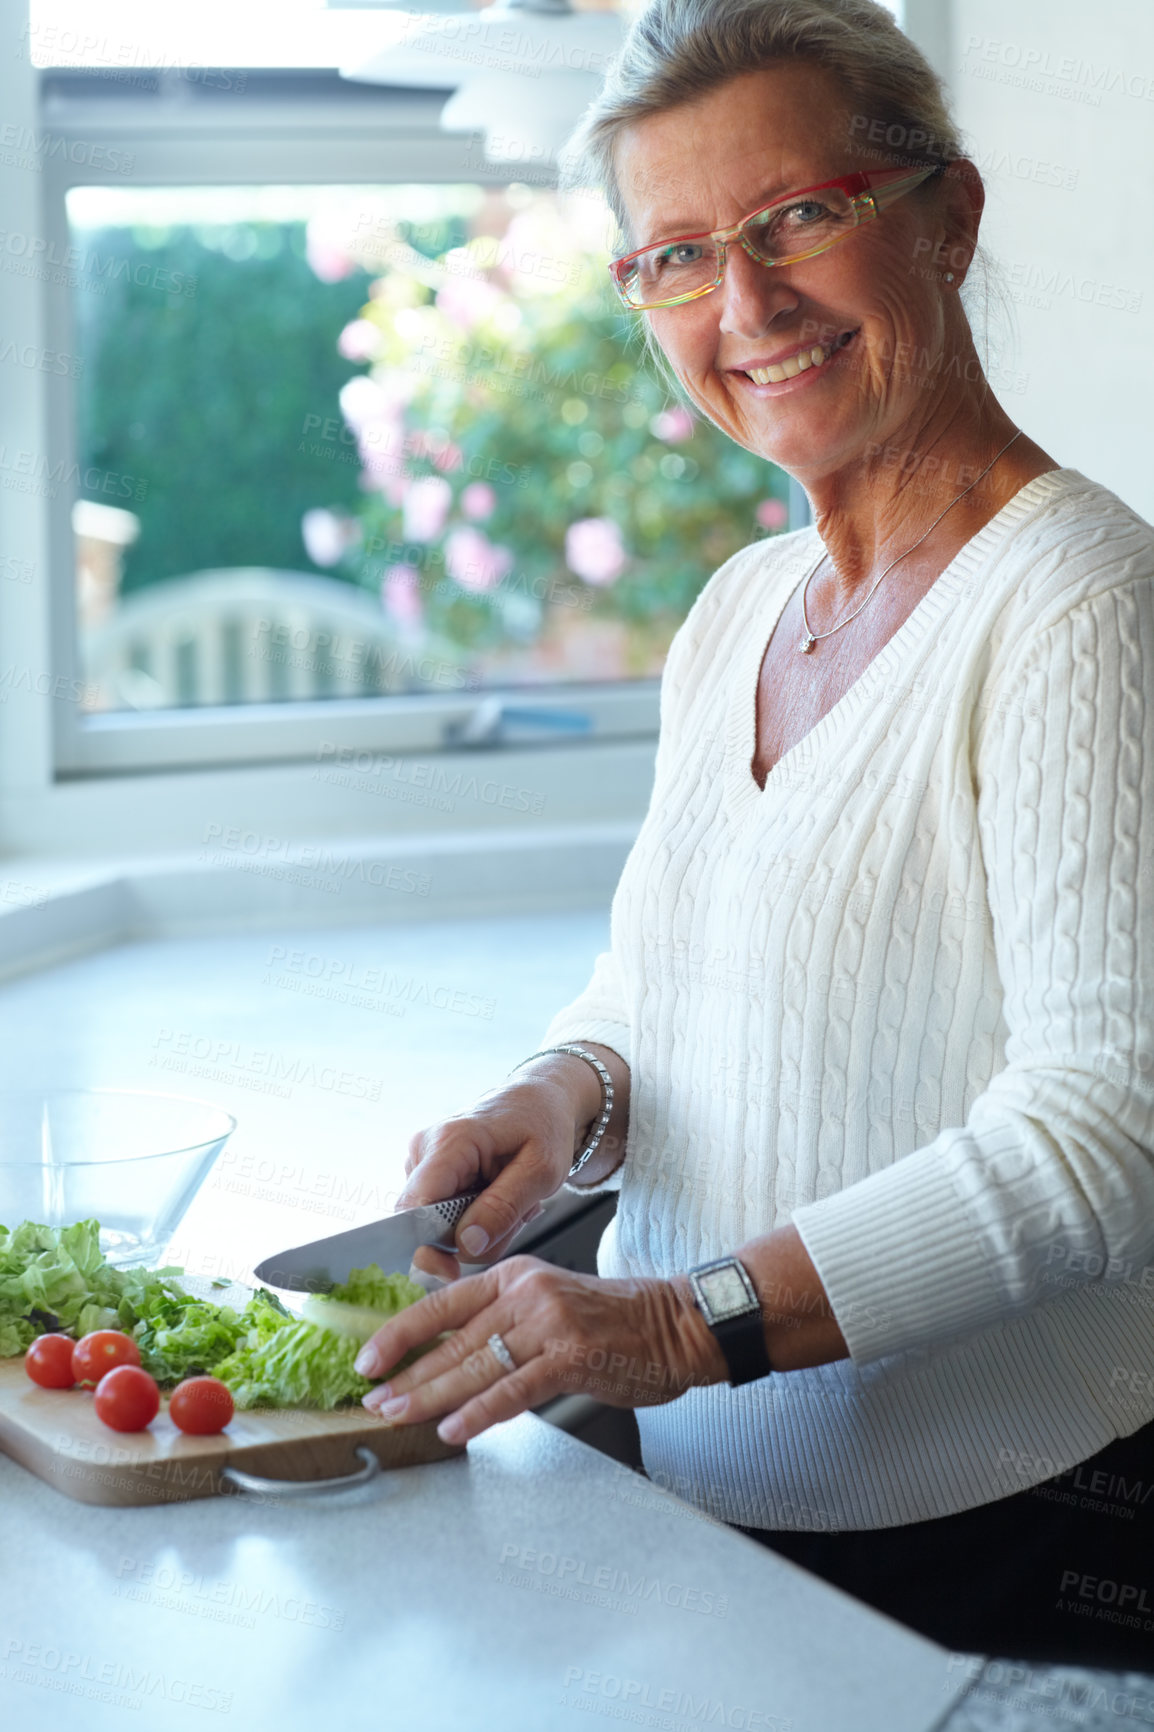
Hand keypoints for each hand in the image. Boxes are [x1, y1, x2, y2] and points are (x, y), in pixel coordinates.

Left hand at [355, 1255, 728, 1443]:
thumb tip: (448, 1357)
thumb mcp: (549, 1303)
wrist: (677, 1324)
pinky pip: (513, 1389)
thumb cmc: (615, 1321)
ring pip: (475, 1363)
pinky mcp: (571, 1355)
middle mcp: (526, 1291)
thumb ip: (503, 1321)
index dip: (400, 1333)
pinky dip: (479, 1412)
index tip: (367, 1359)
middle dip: (407, 1374)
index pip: (442, 1304)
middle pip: (452, 1339)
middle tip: (373, 1400)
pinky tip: (454, 1428)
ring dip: (430, 1395)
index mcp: (514, 1276)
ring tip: (398, 1415)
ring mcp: (549, 1321)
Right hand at [398, 1076, 580, 1282]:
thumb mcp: (541, 1170)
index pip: (414, 1206)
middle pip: (426, 1222)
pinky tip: (499, 1195)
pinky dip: (475, 1217)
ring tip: (514, 1198)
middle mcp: (423, 1148)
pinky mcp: (428, 1171)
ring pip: (437, 1224)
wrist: (540, 1099)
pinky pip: (443, 1214)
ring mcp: (422, 1159)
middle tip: (519, 1215)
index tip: (451, 1273)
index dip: (425, 1246)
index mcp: (450, 1141)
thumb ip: (503, 1209)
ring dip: (480, 1226)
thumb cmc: (544, 1126)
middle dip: (472, 1235)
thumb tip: (464, 1247)